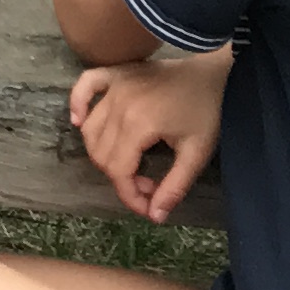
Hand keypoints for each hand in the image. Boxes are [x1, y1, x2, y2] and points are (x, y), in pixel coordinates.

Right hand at [71, 51, 230, 220]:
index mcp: (139, 124)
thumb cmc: (206, 112)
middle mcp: (118, 104)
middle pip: (102, 155)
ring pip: (90, 130)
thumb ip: (174, 187)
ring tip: (131, 163)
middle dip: (122, 179)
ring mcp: (114, 86)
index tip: (149, 208)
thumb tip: (156, 216)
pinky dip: (77, 104)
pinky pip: (84, 86)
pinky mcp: (114, 74)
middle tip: (149, 184)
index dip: (130, 197)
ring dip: (104, 154)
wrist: (211, 73)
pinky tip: (78, 121)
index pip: (118, 170)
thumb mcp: (196, 154)